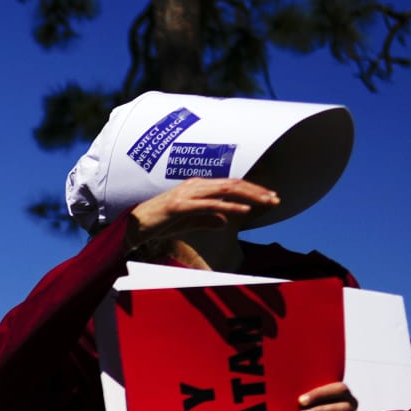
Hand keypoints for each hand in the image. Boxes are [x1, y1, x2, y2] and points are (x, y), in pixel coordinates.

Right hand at [129, 177, 279, 251]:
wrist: (133, 227)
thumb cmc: (159, 223)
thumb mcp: (188, 222)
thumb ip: (207, 219)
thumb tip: (225, 220)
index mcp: (198, 186)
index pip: (231, 184)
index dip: (253, 190)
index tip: (271, 197)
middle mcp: (195, 185)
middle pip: (234, 183)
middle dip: (258, 190)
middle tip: (277, 199)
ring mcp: (187, 194)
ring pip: (226, 190)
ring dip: (250, 196)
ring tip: (268, 202)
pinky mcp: (180, 206)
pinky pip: (210, 205)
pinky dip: (230, 207)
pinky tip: (245, 211)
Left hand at [295, 381, 385, 410]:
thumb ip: (311, 407)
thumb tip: (287, 402)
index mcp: (345, 399)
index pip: (338, 388)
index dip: (320, 391)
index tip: (300, 399)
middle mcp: (352, 408)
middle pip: (342, 393)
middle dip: (319, 397)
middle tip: (300, 406)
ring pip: (345, 409)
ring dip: (322, 410)